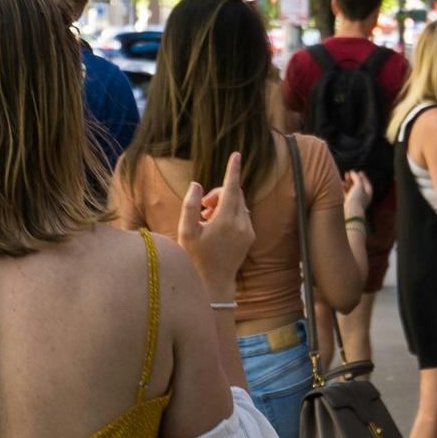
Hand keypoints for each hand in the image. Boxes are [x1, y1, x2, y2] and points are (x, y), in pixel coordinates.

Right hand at [177, 153, 253, 291]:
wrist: (213, 283)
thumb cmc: (195, 258)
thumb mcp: (186, 232)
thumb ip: (191, 205)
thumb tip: (197, 185)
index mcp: (225, 220)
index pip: (231, 187)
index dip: (233, 169)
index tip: (236, 154)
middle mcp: (241, 224)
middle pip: (235, 193)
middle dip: (220, 193)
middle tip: (203, 206)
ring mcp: (248, 231)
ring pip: (240, 203)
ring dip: (225, 203)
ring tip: (207, 219)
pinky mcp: (250, 237)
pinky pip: (243, 215)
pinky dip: (231, 213)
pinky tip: (216, 227)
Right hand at [343, 169, 373, 218]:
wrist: (351, 212)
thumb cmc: (357, 198)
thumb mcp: (359, 185)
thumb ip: (356, 177)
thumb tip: (352, 172)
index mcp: (368, 191)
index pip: (365, 181)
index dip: (361, 175)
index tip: (357, 171)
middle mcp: (363, 195)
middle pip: (358, 184)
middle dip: (353, 178)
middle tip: (347, 173)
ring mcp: (356, 199)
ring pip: (352, 188)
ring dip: (348, 182)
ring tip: (343, 178)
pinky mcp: (349, 202)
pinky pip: (347, 192)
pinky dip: (344, 188)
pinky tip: (340, 184)